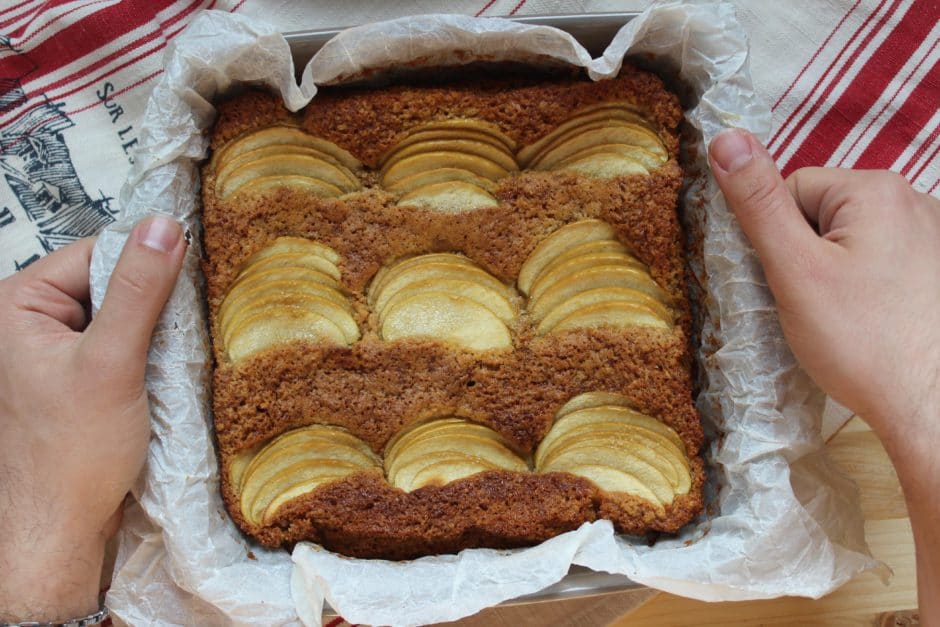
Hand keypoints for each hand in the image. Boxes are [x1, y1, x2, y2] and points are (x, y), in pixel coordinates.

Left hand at [0, 216, 185, 621]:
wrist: (59, 529)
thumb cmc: (72, 453)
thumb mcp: (111, 362)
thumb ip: (138, 290)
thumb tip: (163, 225)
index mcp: (17, 305)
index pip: (93, 252)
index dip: (143, 264)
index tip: (189, 280)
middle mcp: (28, 323)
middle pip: (108, 282)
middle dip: (151, 303)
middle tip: (183, 328)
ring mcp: (52, 353)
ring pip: (119, 315)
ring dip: (153, 332)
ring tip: (172, 357)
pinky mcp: (75, 379)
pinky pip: (120, 346)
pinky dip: (147, 356)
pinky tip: (164, 374)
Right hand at [709, 128, 939, 617]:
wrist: (932, 407)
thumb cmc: (861, 342)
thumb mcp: (794, 269)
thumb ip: (757, 202)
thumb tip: (724, 137)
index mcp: (874, 190)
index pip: (792, 192)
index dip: (776, 240)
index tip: (790, 284)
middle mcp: (914, 200)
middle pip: (824, 214)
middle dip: (808, 256)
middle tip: (816, 307)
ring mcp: (934, 235)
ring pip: (852, 241)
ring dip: (836, 273)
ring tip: (847, 320)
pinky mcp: (938, 270)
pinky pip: (882, 262)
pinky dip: (868, 288)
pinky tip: (873, 323)